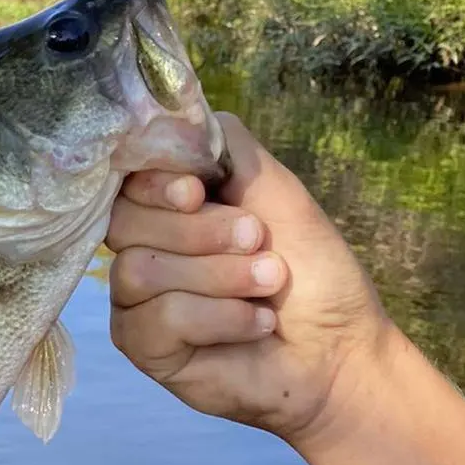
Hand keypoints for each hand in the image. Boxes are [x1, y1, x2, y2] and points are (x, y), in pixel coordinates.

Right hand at [105, 113, 395, 445]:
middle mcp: (144, 247)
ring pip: (138, 271)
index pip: (124, 180)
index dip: (153, 184)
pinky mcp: (144, 347)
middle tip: (258, 241)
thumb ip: (220, 143)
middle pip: (124, 223)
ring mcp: (137, 300)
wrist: (341, 348)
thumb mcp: (272, 186)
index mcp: (167, 207)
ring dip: (216, 276)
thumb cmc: (312, 270)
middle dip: (199, 232)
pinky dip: (216, 318)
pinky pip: (154, 320)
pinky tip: (254, 323)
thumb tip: (167, 117)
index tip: (199, 192)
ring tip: (268, 284)